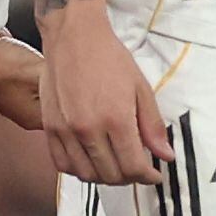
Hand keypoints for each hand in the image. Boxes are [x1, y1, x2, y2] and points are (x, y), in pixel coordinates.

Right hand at [39, 2, 169, 184]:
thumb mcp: (140, 88)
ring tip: (115, 166)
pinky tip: (90, 161)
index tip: (154, 174)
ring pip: (86, 175)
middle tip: (137, 168)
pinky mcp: (49, 128)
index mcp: (116, 119)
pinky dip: (78, 170)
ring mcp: (66, 131)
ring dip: (104, 177)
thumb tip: (165, 155)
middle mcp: (88, 130)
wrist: (74, 36)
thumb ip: (152, 126)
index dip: (147, 176)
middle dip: (129, 178)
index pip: (133, 167)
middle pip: (111, 175)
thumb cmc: (109, 57)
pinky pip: (62, 164)